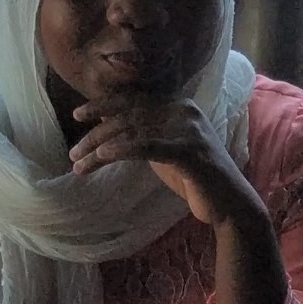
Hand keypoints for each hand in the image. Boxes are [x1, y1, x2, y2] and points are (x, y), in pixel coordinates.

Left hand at [68, 95, 259, 229]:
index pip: (134, 100)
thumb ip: (144, 133)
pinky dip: (121, 149)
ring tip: (79, 164)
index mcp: (180, 106)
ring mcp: (189, 131)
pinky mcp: (190, 152)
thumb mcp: (165, 149)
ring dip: (100, 148)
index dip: (103, 105)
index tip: (78, 115)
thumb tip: (106, 121)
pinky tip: (102, 157)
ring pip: (133, 132)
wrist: (229, 203)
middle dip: (96, 134)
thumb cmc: (195, 178)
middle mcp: (184, 112)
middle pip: (130, 116)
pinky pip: (147, 146)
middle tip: (73, 153)